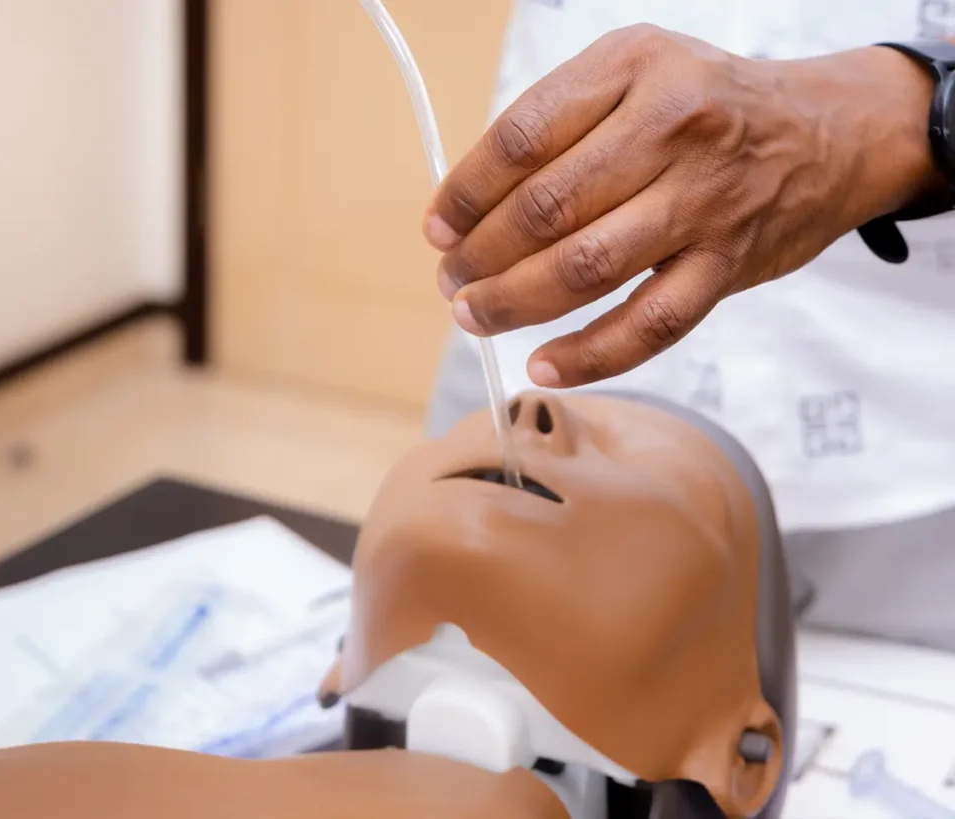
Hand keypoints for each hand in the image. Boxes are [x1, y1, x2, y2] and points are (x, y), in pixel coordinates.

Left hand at [423, 26, 938, 387]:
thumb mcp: (637, 72)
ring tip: (475, 317)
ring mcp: (703, 200)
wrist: (829, 133)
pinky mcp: (727, 263)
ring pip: (586, 267)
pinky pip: (650, 324)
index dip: (466, 192)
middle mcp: (670, 127)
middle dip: (481, 256)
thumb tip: (472, 203)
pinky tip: (545, 365)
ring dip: (515, 303)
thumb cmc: (712, 105)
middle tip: (452, 280)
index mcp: (632, 67)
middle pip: (546, 208)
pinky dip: (591, 354)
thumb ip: (561, 121)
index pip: (522, 138)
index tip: (438, 228)